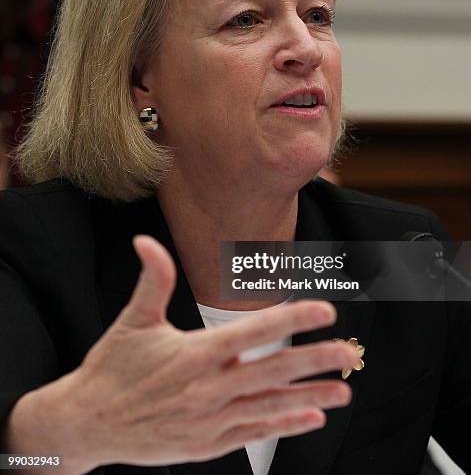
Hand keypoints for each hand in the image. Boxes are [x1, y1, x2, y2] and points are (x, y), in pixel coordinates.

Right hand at [65, 236, 358, 468]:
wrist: (86, 425)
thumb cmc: (111, 368)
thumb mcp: (132, 321)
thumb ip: (151, 279)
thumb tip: (145, 240)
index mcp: (193, 354)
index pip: (251, 332)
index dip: (290, 320)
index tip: (323, 310)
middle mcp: (206, 389)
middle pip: (271, 372)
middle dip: (314, 360)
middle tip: (348, 351)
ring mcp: (209, 421)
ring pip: (270, 408)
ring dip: (310, 398)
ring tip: (343, 391)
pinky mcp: (206, 445)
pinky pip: (254, 433)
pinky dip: (284, 425)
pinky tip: (311, 418)